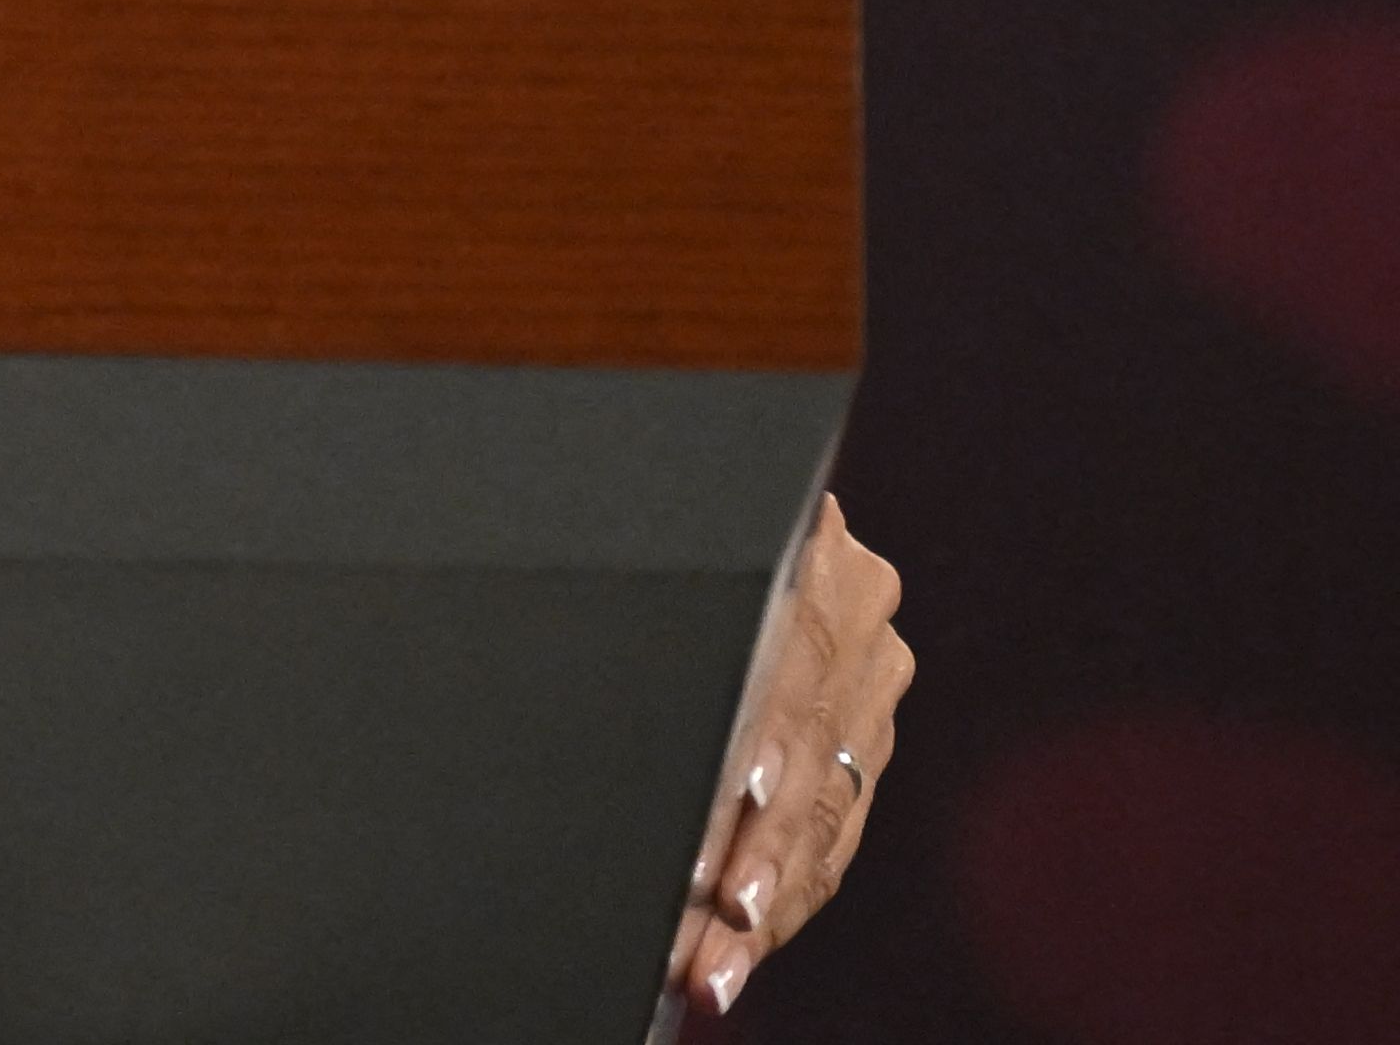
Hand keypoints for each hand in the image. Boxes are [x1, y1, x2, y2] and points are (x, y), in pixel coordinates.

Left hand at [672, 493, 910, 1013]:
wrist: (718, 496)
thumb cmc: (646, 525)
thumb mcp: (661, 542)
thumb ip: (651, 601)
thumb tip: (593, 678)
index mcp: (813, 555)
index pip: (785, 680)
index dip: (752, 760)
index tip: (716, 831)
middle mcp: (860, 620)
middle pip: (807, 762)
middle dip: (751, 865)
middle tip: (706, 934)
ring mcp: (872, 685)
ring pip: (822, 816)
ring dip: (762, 904)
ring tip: (710, 971)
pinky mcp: (868, 738)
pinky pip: (833, 833)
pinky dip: (782, 895)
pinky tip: (738, 948)